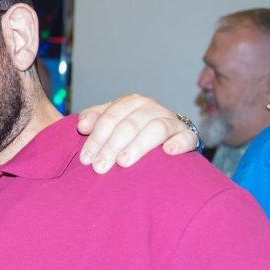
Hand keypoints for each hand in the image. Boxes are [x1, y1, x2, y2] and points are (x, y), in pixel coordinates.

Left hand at [77, 94, 199, 172]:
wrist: (167, 133)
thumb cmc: (132, 129)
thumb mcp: (111, 120)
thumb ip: (95, 119)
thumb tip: (82, 126)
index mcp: (131, 102)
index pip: (111, 117)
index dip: (97, 138)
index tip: (86, 159)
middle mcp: (152, 107)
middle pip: (129, 124)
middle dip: (111, 147)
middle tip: (100, 167)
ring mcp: (171, 120)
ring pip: (155, 128)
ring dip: (138, 145)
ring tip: (123, 162)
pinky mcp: (188, 135)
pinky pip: (186, 137)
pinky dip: (178, 143)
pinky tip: (168, 152)